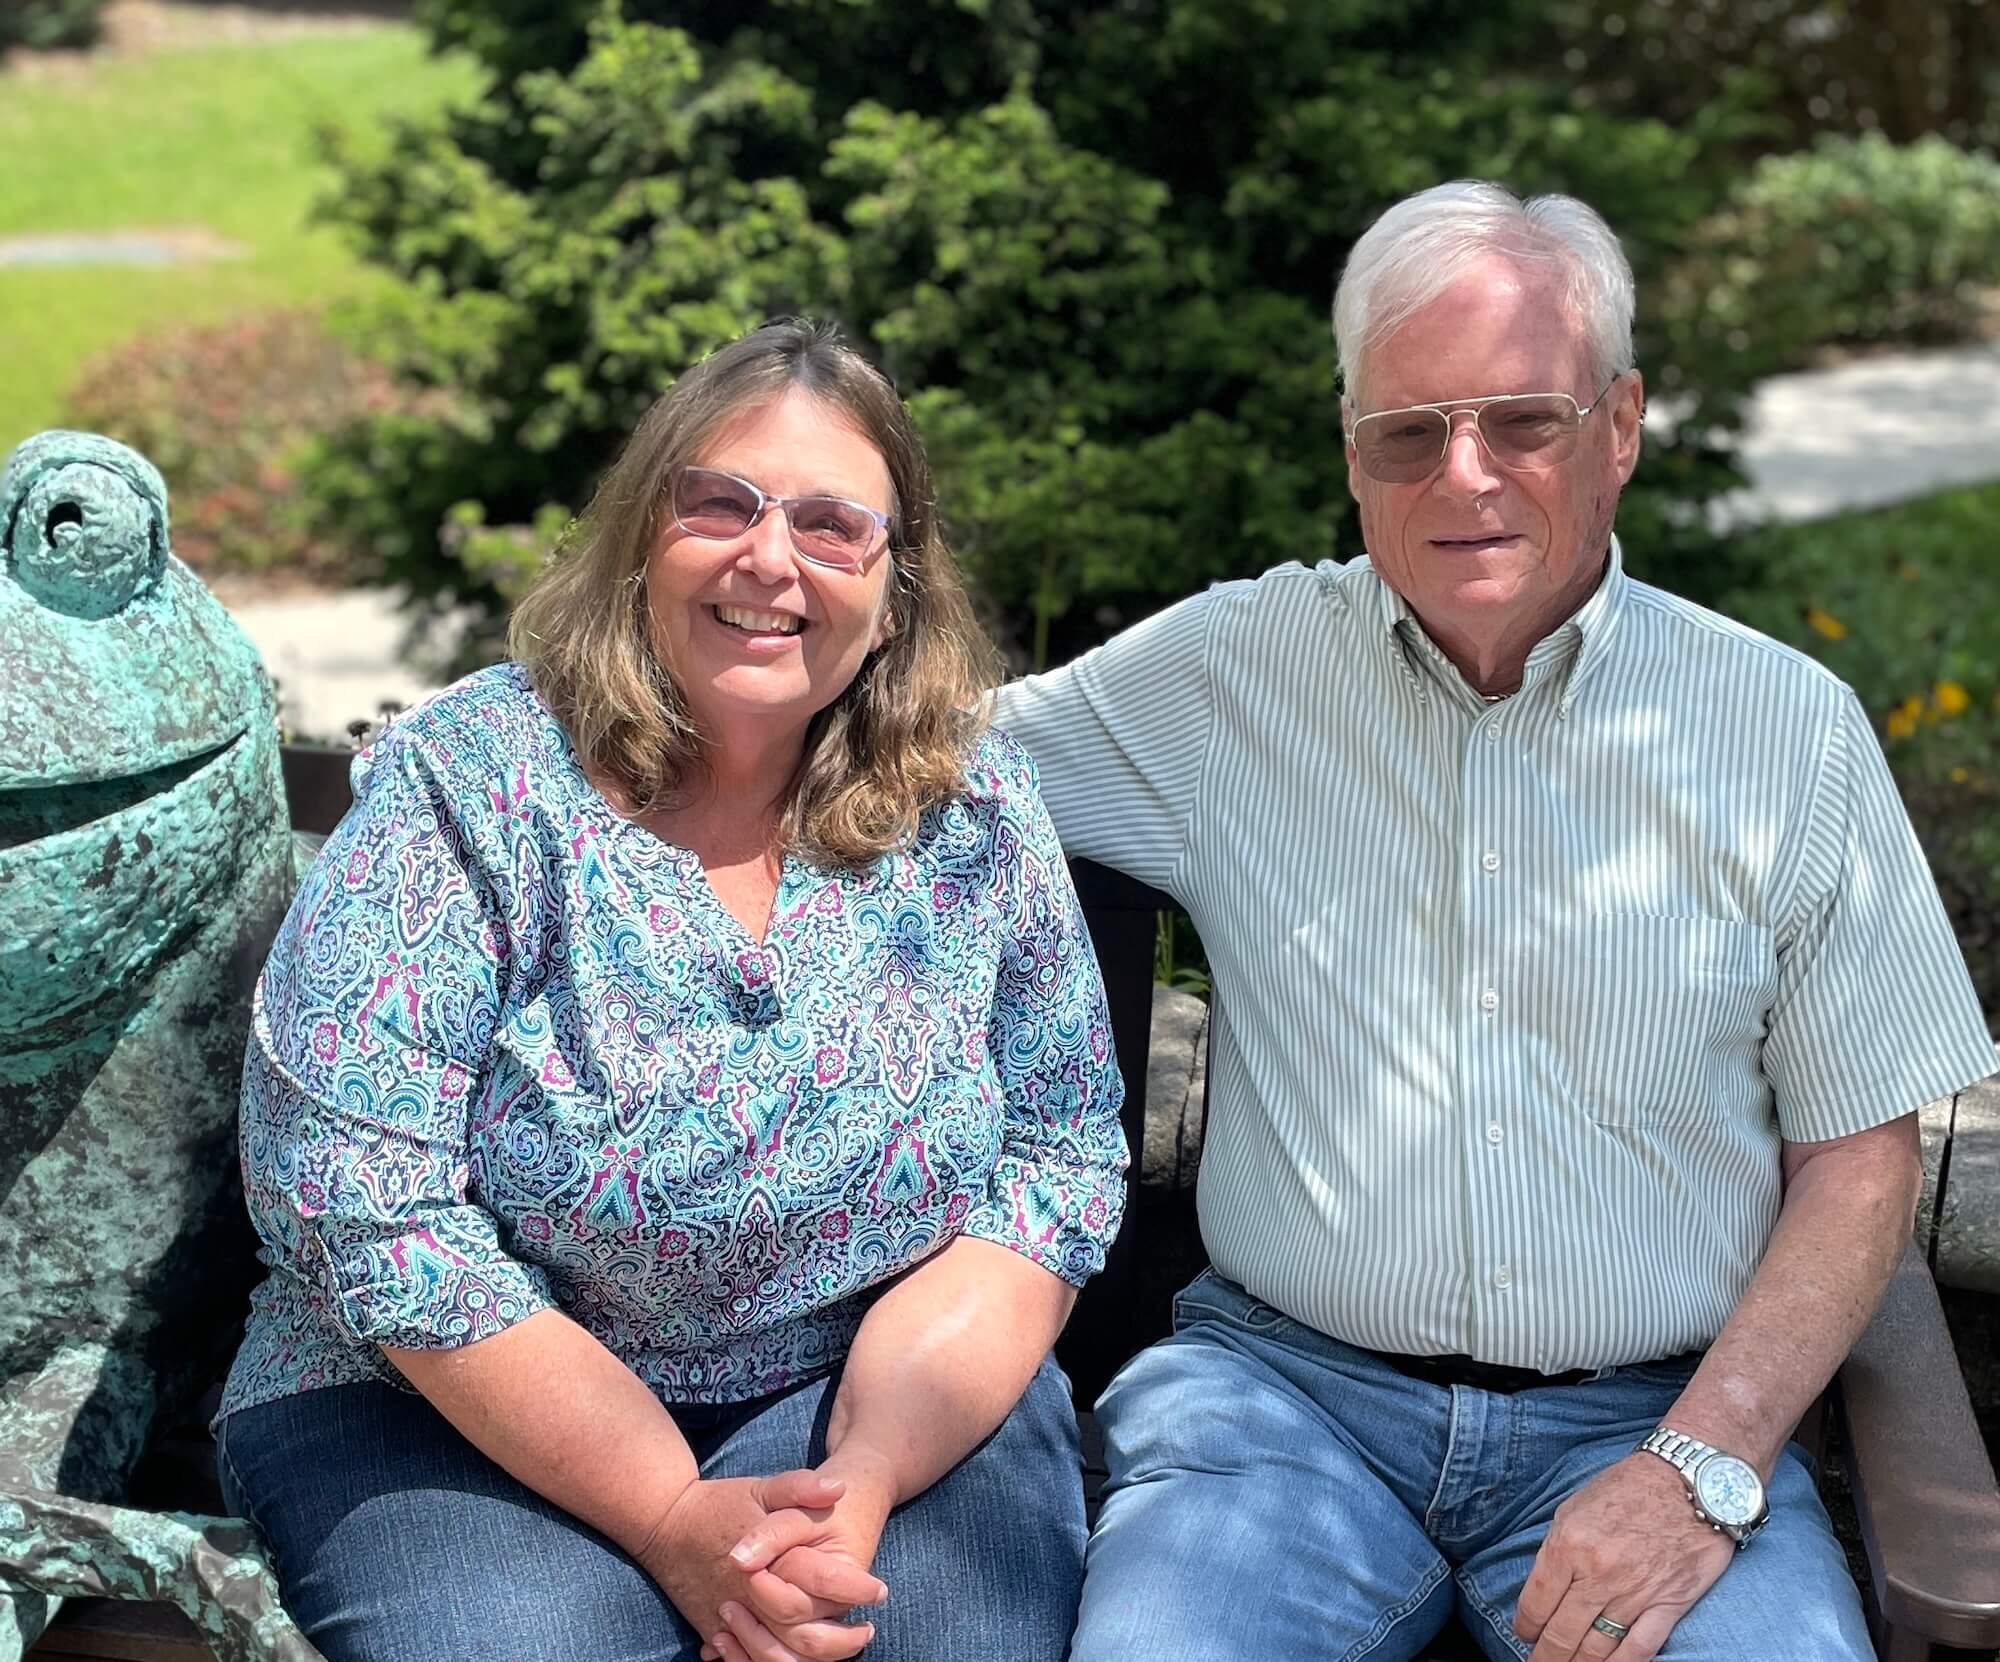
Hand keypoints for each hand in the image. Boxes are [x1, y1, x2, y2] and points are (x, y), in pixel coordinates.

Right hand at [637, 1472, 881, 1661]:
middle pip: (803, 1636)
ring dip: (814, 1659)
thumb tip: (838, 1489)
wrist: (665, 1522)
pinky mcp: (714, 1630)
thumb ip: (799, 1487)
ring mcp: (729, 1619)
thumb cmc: (718, 1503)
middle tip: (869, 1629)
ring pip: (776, 1658)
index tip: (880, 1590)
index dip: (855, 1590)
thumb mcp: (761, 1487)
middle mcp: (748, 1598)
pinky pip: (748, 1660)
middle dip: (842, 1639)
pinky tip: (800, 1657)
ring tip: (844, 1645)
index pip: (819, 1586)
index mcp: (766, 1562)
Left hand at [1513, 1453, 1738, 1660]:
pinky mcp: (1668, 1605)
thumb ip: (1557, 1549)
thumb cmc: (1629, 1487)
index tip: (1524, 1634)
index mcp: (1568, 1544)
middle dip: (1545, 1657)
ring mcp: (1634, 1593)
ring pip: (1597, 1648)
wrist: (1690, 1480)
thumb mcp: (1575, 1507)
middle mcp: (1597, 1573)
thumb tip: (1544, 1588)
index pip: (1536, 1602)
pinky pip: (1639, 1650)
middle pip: (1562, 1633)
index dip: (1525, 1626)